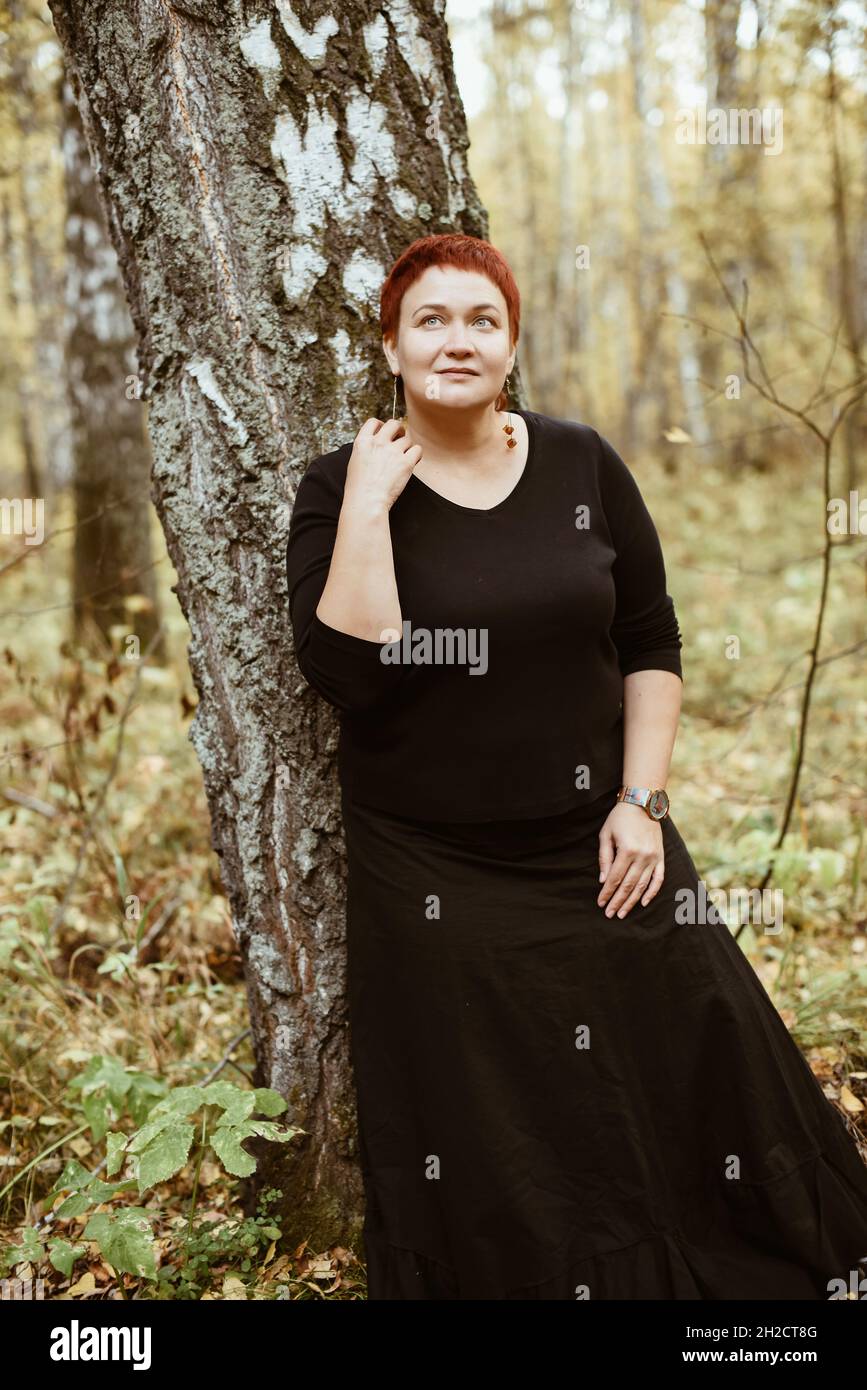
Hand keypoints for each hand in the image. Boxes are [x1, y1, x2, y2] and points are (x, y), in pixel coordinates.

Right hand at [344, 417, 421, 511]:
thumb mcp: (355, 462)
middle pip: (394, 424)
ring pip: (407, 439)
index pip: (374, 422)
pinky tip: (411, 462)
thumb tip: (377, 446)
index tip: (385, 432)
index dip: (381, 425)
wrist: (366, 501)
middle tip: (400, 438)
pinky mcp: (406, 462)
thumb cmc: (358, 488)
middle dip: (399, 430)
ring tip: (402, 459)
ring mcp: (393, 451)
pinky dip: (416, 455)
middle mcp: (379, 443)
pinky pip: (417, 450)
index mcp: (363, 442)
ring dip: (407, 447)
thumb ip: (366, 450)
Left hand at [597, 803, 664, 919]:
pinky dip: (651, 892)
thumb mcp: (606, 835)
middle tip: (610, 914)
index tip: (600, 903)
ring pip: (642, 886)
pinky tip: (643, 902)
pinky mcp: (661, 857)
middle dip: (617, 901)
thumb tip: (603, 881)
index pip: (615, 878)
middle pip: (628, 885)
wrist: (643, 803)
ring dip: (632, 901)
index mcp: (627, 850)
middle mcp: (642, 856)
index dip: (607, 893)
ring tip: (622, 913)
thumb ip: (604, 858)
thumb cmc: (620, 818)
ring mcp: (654, 858)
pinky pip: (658, 879)